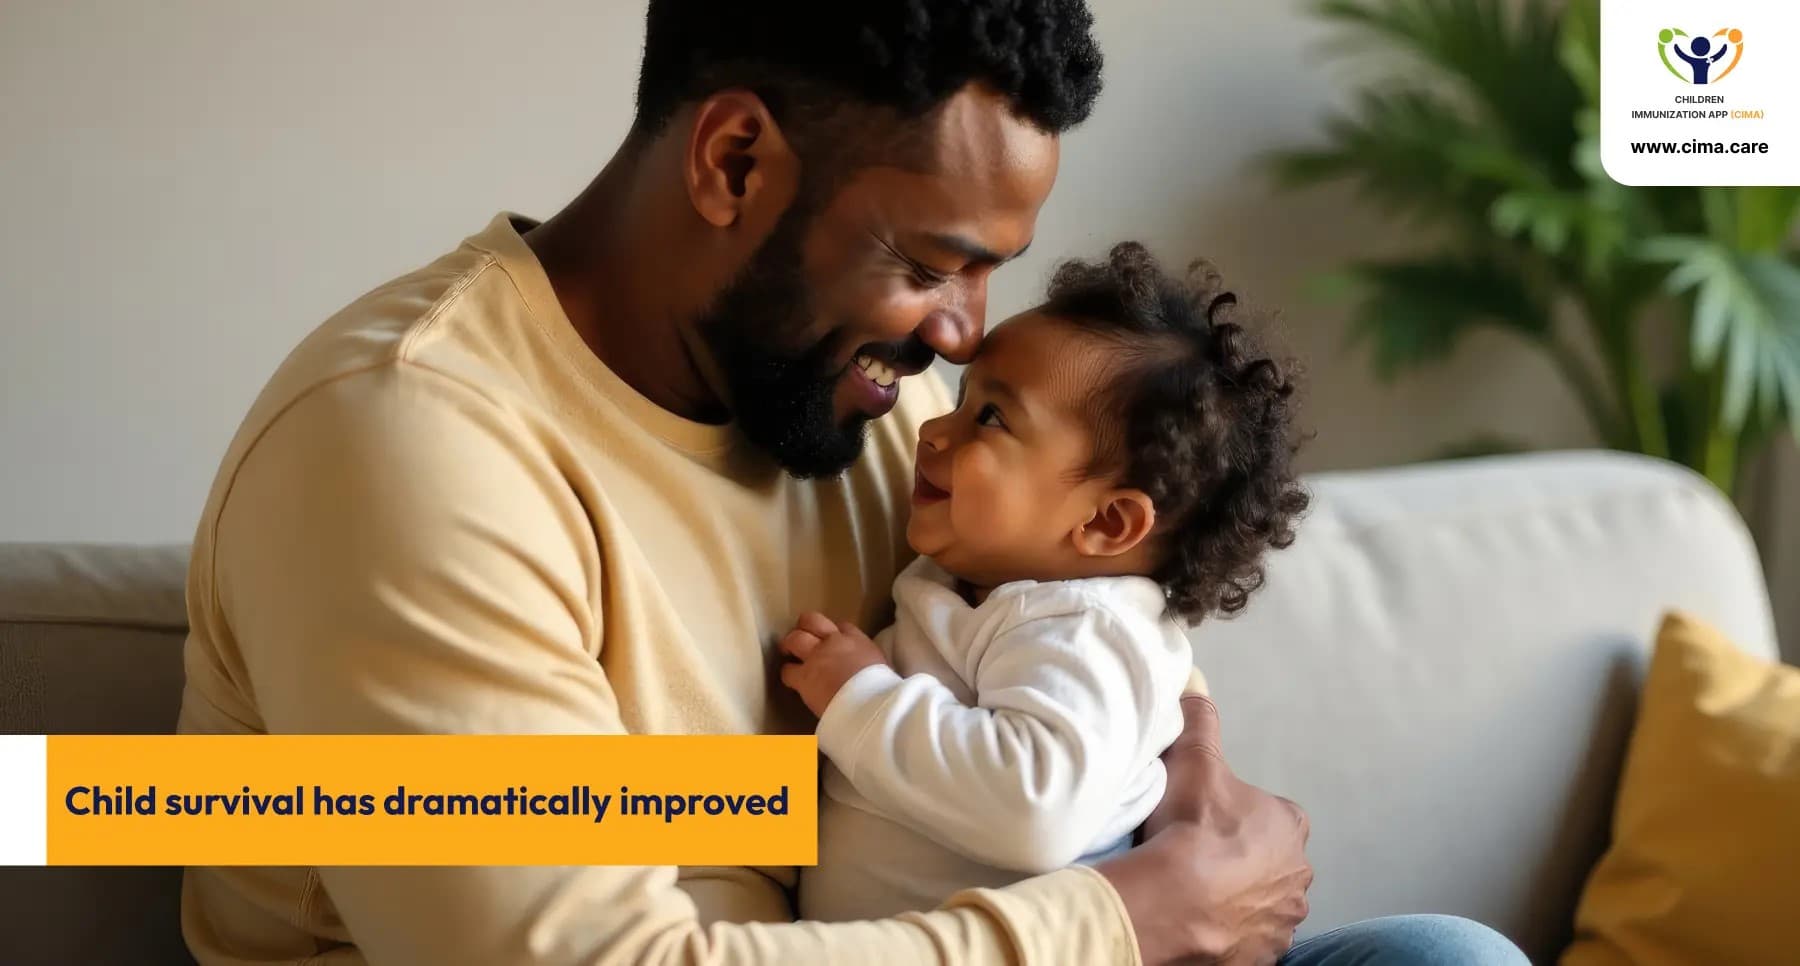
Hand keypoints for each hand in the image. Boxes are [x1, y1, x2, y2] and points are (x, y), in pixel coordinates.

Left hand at [777, 612, 888, 716]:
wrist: (870, 703)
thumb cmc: (883, 689)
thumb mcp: (882, 667)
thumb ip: (869, 662)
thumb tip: (867, 670)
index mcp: (857, 641)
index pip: (843, 626)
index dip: (835, 632)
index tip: (833, 640)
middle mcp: (834, 642)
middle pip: (812, 621)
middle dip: (805, 626)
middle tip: (801, 635)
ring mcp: (816, 657)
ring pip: (795, 638)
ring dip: (789, 644)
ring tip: (788, 651)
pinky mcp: (803, 677)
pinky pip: (788, 671)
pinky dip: (788, 674)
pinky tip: (791, 680)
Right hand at [1098, 695, 1311, 964]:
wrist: (1176, 901)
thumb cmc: (1192, 828)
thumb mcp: (1193, 758)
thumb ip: (1199, 720)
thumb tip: (1195, 685)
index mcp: (1290, 826)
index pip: (1274, 817)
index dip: (1241, 817)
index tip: (1211, 821)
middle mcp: (1298, 877)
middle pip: (1270, 864)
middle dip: (1242, 863)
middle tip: (1199, 858)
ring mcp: (1282, 922)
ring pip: (1262, 905)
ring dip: (1237, 901)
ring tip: (1195, 894)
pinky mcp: (1263, 957)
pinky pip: (1248, 942)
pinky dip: (1229, 935)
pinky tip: (1199, 924)